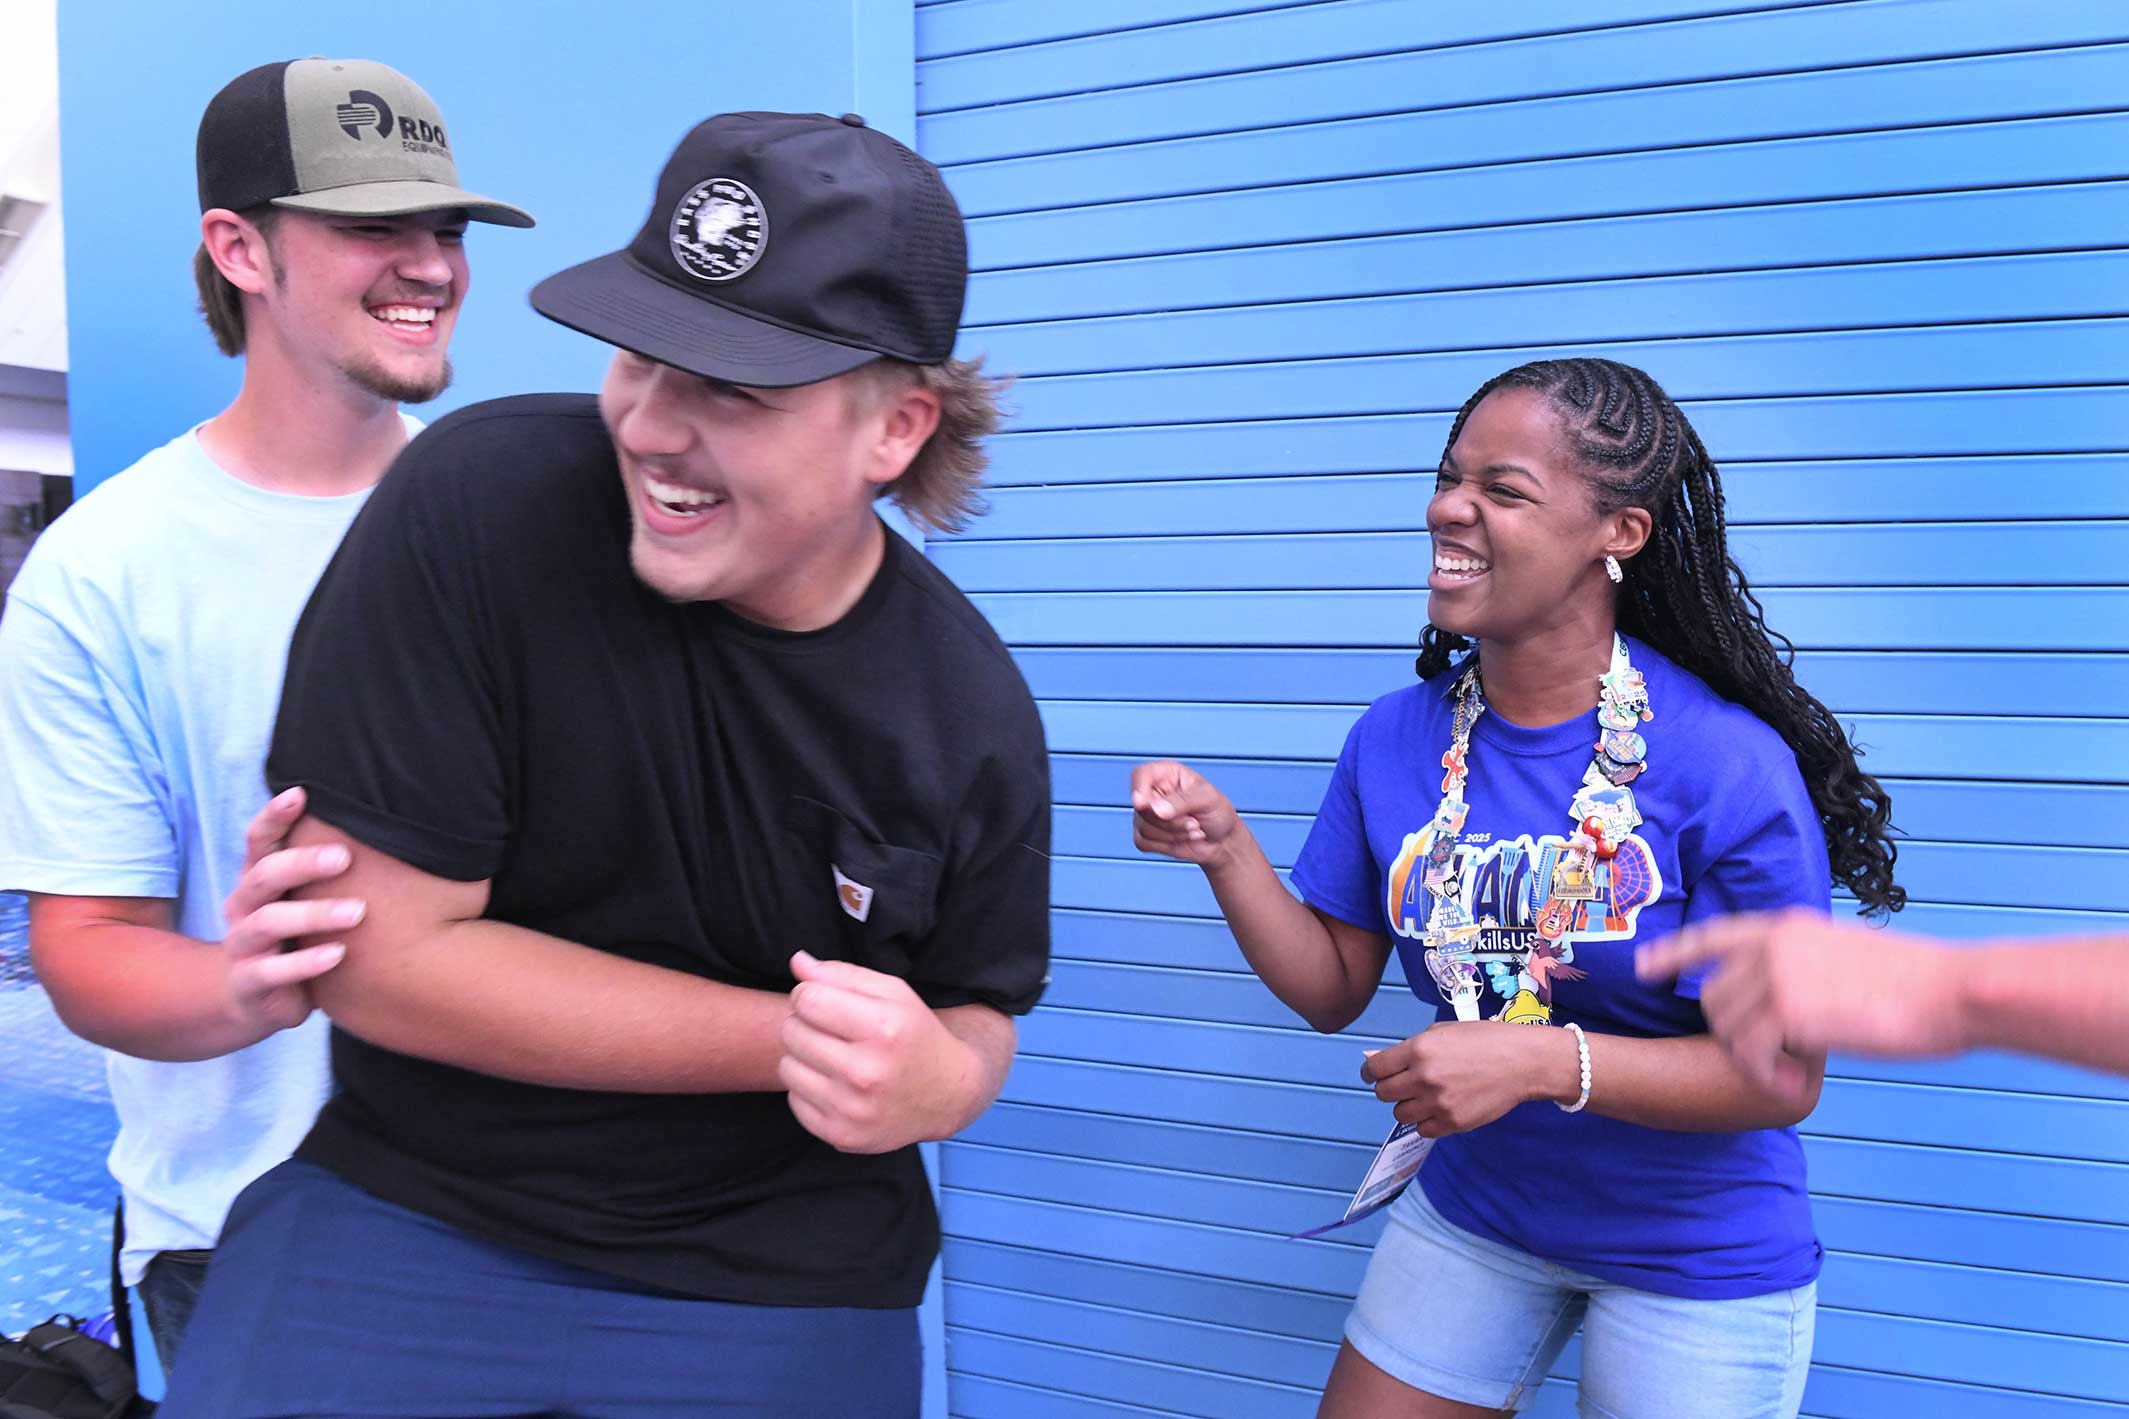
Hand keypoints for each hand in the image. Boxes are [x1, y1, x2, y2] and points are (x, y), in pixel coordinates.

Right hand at [218, 787, 361, 1036]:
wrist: (254, 997)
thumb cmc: (295, 935)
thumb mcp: (303, 899)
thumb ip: (328, 869)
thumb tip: (389, 828)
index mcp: (257, 879)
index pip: (258, 840)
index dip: (274, 816)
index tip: (301, 792)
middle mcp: (243, 906)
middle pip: (264, 875)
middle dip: (303, 863)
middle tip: (345, 856)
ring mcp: (242, 944)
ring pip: (269, 922)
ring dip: (315, 914)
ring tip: (358, 912)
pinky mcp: (248, 982)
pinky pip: (270, 971)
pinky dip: (305, 963)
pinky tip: (339, 955)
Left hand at [780, 951, 975, 1153]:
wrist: (947, 1095)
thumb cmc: (915, 1035)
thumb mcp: (892, 994)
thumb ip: (841, 975)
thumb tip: (797, 962)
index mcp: (882, 1029)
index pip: (807, 999)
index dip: (810, 994)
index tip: (825, 1000)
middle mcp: (866, 1072)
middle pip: (792, 1032)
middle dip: (805, 1023)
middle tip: (831, 1030)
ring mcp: (852, 1109)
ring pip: (787, 1067)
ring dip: (803, 1057)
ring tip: (833, 1056)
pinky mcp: (840, 1136)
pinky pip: (794, 1100)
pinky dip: (808, 1089)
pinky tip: (836, 1084)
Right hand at [1130, 760, 1240, 868]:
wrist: (1222, 839)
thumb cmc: (1217, 811)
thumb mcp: (1207, 799)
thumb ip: (1182, 801)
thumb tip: (1156, 809)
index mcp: (1165, 773)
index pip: (1141, 774)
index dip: (1138, 788)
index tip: (1142, 804)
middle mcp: (1152, 792)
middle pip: (1142, 808)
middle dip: (1171, 821)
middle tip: (1194, 822)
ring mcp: (1146, 814)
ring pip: (1143, 828)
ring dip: (1173, 834)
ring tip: (1194, 829)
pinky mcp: (1145, 835)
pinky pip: (1143, 843)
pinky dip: (1166, 845)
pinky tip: (1183, 838)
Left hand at [1361, 1020, 1564, 1135]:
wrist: (1522, 1062)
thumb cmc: (1484, 1040)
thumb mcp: (1442, 1032)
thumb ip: (1408, 1048)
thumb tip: (1375, 1059)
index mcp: (1419, 1049)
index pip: (1375, 1068)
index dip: (1370, 1072)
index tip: (1373, 1075)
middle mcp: (1424, 1077)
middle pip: (1384, 1093)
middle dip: (1389, 1088)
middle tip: (1402, 1084)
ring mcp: (1438, 1103)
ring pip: (1400, 1114)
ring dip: (1407, 1105)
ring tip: (1424, 1096)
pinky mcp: (1453, 1123)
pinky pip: (1422, 1129)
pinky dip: (1425, 1121)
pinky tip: (1438, 1109)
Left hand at [1636, 908, 1967, 1101]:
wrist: (1955, 989)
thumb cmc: (1919, 982)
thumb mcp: (1848, 955)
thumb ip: (1809, 965)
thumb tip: (1792, 993)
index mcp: (1786, 926)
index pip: (1713, 937)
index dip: (1675, 954)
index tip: (1645, 969)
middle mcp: (1772, 944)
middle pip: (1714, 998)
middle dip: (1734, 1036)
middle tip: (1777, 1061)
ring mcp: (1777, 974)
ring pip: (1727, 1028)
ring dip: (1753, 1060)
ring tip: (1794, 1073)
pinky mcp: (1788, 1010)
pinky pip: (1751, 1055)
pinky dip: (1767, 1077)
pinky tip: (1796, 1083)